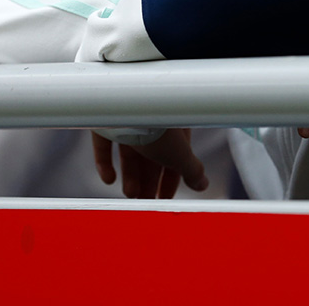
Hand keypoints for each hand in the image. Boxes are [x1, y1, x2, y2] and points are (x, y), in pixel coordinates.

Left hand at [91, 129, 208, 198]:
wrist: (131, 106)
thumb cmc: (160, 126)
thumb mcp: (181, 154)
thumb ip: (192, 171)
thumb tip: (203, 184)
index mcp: (173, 129)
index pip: (174, 157)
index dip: (170, 179)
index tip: (164, 198)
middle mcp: (150, 124)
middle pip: (150, 158)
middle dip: (149, 182)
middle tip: (145, 201)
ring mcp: (126, 122)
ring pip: (128, 153)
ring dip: (130, 176)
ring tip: (130, 193)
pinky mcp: (105, 123)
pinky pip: (104, 146)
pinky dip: (105, 164)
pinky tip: (109, 179)